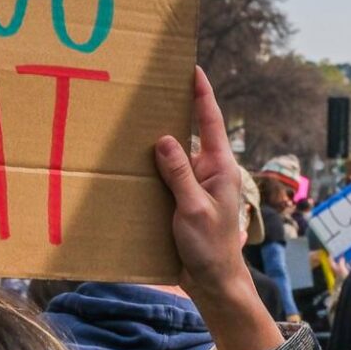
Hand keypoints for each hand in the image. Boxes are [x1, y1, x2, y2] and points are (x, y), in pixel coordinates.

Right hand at [154, 67, 283, 349]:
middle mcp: (209, 170)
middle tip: (155, 86)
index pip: (210, 121)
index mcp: (219, 166)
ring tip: (136, 120)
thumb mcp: (193, 208)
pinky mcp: (183, 201)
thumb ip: (179, 174)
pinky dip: (151, 168)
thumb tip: (166, 138)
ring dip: (159, 142)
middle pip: (191, 132)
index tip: (193, 68)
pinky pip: (166, 177)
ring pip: (175, 155)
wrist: (212, 281)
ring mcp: (196, 185)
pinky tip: (131, 163)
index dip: (202, 94)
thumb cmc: (210, 246)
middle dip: (176, 110)